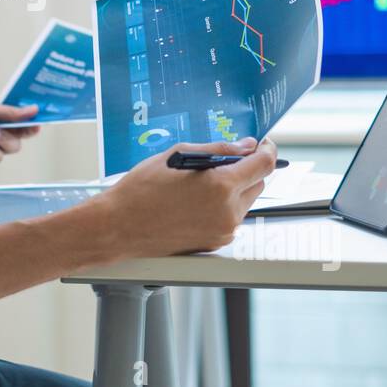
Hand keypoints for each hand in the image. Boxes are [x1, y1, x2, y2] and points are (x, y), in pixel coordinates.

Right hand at [96, 136, 275, 257]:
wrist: (119, 226)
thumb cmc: (142, 190)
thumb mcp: (179, 155)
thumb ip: (218, 149)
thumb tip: (244, 146)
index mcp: (221, 187)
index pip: (264, 165)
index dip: (267, 149)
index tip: (262, 144)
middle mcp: (227, 212)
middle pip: (258, 183)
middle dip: (246, 169)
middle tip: (221, 161)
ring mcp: (222, 231)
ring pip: (245, 202)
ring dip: (234, 189)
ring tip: (200, 183)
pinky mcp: (214, 242)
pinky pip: (230, 218)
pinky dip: (222, 206)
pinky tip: (195, 200)